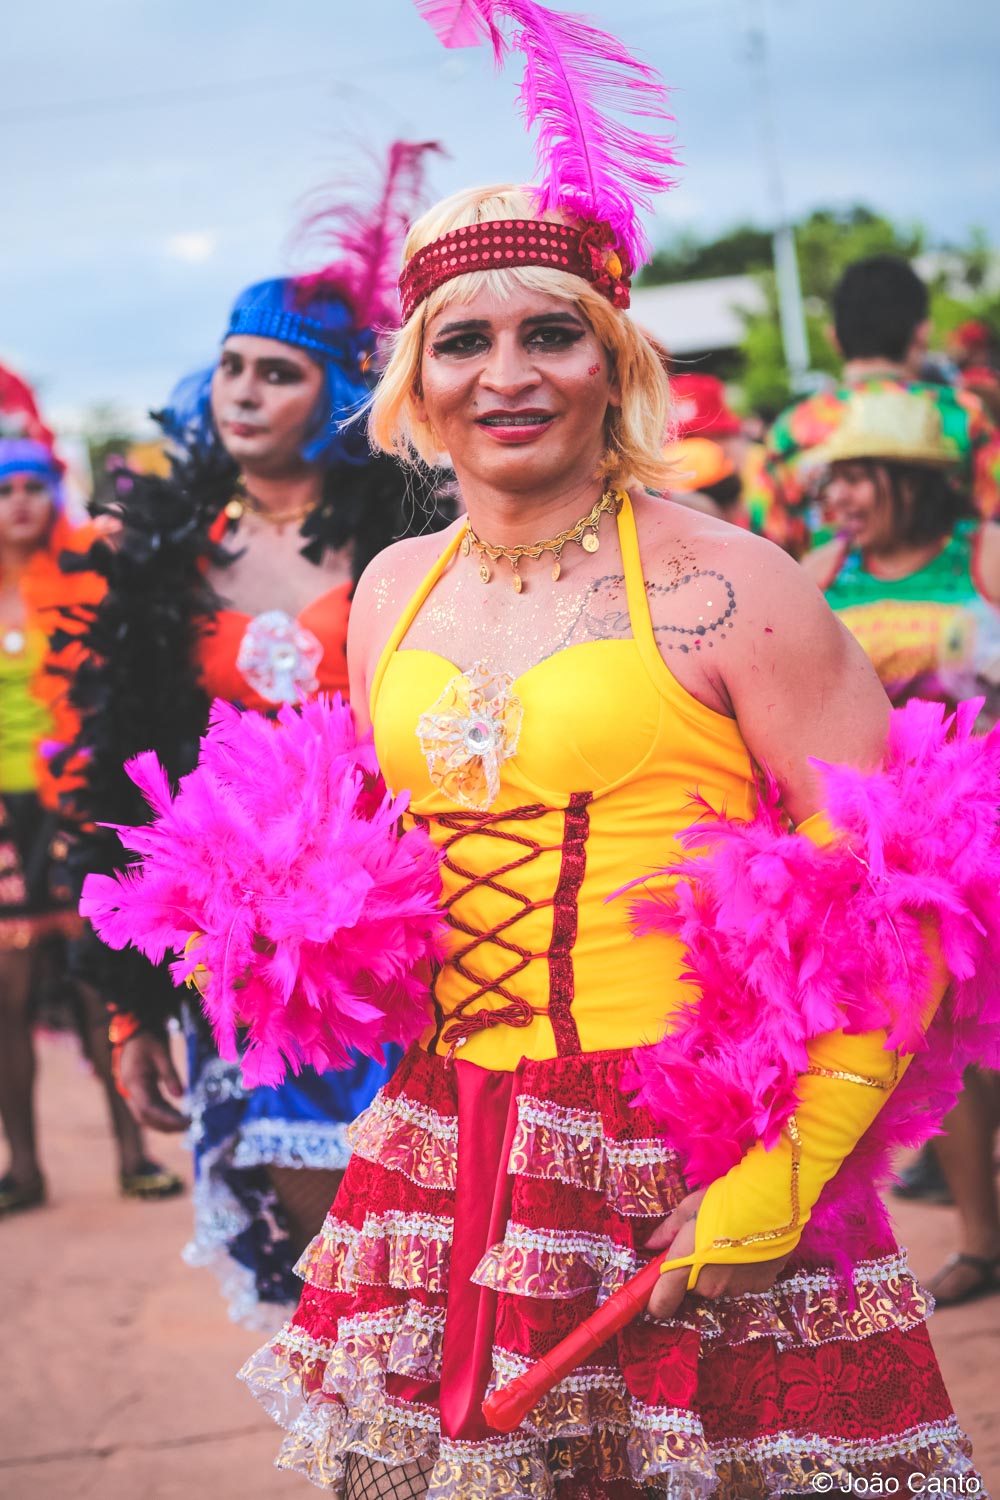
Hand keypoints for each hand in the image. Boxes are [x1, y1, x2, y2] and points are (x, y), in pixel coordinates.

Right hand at [118, 1032, 188, 1132]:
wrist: (135, 1030)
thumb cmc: (149, 1038)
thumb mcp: (162, 1052)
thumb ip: (170, 1074)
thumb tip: (181, 1096)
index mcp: (134, 1081)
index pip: (149, 1108)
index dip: (167, 1118)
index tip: (185, 1122)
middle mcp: (129, 1090)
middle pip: (145, 1116)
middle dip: (166, 1125)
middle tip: (188, 1126)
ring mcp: (131, 1092)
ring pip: (145, 1115)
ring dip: (163, 1122)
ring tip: (184, 1123)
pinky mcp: (137, 1091)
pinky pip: (148, 1108)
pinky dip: (161, 1114)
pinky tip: (176, 1115)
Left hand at [644, 1189, 789, 1320]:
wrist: (770, 1201)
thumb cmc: (723, 1200)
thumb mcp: (689, 1208)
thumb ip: (668, 1230)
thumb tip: (652, 1244)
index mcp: (685, 1267)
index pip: (662, 1302)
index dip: (657, 1300)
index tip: (658, 1290)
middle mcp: (708, 1287)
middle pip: (694, 1288)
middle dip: (695, 1271)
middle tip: (706, 1243)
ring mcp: (735, 1289)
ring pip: (719, 1285)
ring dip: (720, 1271)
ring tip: (731, 1242)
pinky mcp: (760, 1286)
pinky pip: (743, 1283)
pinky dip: (743, 1270)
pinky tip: (750, 1248)